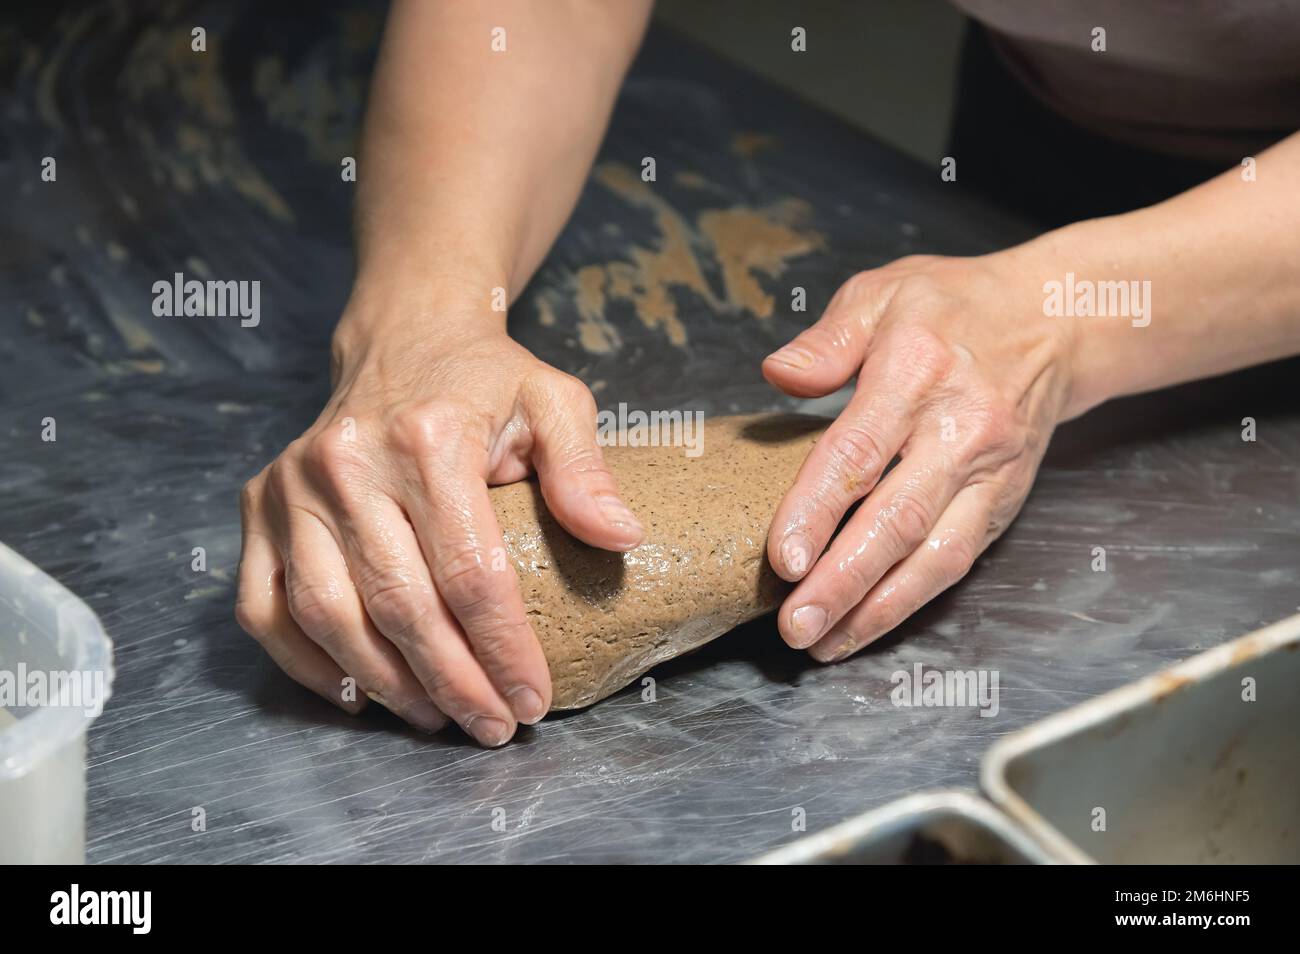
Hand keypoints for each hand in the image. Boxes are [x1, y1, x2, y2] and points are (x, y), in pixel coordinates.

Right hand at [235, 319, 641, 744]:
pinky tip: (361, 693)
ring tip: (438, 719)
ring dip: (386, 685)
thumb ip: (585, 469)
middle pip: (401, 606)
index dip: (503, 649)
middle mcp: (348, 463)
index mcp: (427, 439)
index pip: (471, 573)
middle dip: (453, 684)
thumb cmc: (485, 381)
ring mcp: (292, 487)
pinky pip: (266, 608)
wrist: (403, 339)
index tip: (532, 698)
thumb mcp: (553, 402)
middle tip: (493, 726)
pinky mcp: (259, 506)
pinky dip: (307, 665)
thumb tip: (621, 538)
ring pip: (330, 617)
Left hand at [762, 251, 1073, 660]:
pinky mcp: (1004, 502)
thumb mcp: (883, 292)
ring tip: (825, 642)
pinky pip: (956, 561)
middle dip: (844, 581)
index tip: (783, 557)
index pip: (860, 452)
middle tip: (795, 625)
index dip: (819, 509)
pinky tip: (866, 625)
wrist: (1055, 319)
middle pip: (898, 519)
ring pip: (934, 556)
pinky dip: (910, 601)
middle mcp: (960, 431)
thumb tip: (778, 374)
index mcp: (917, 373)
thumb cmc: (953, 308)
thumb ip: (827, 340)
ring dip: (878, 608)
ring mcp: (989, 474)